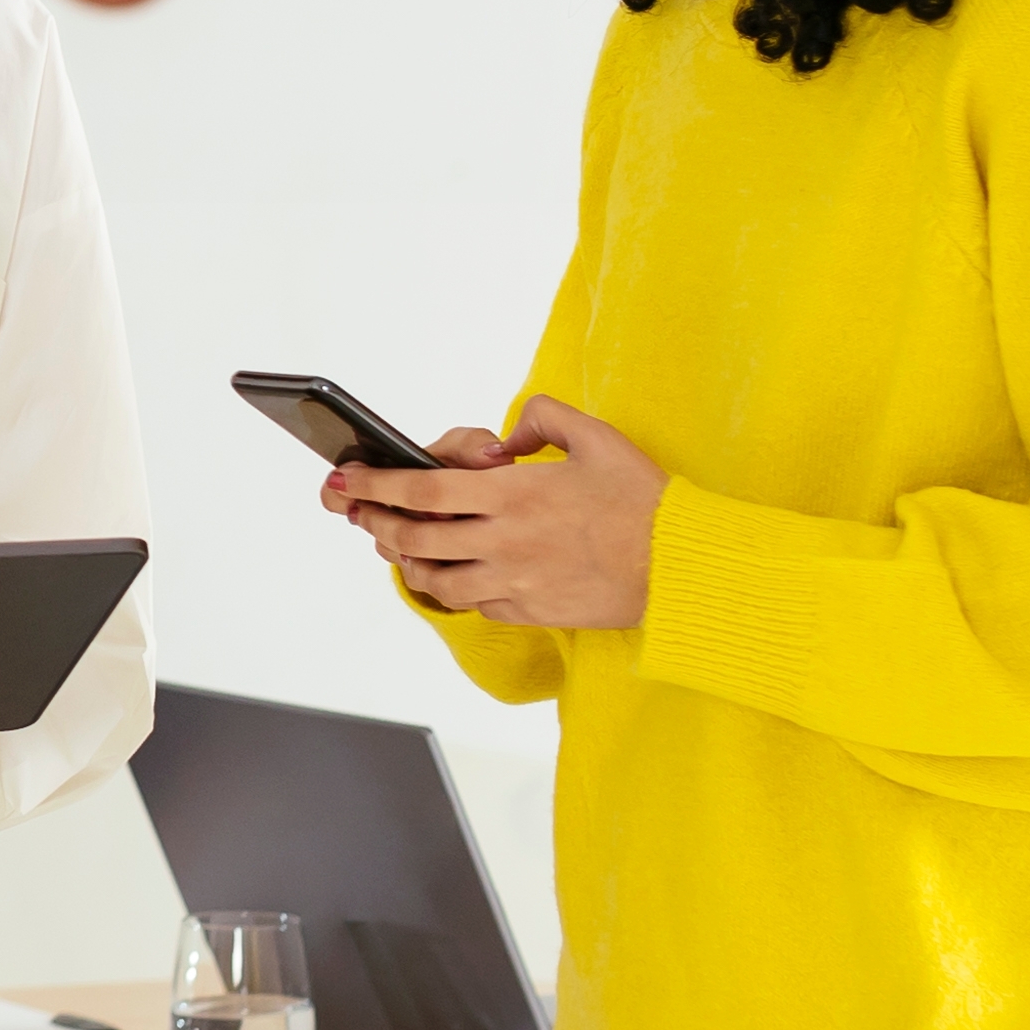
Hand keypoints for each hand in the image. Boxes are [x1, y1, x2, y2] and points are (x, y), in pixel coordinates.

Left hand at [323, 395, 668, 629]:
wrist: (683, 567)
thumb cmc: (644, 500)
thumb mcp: (597, 437)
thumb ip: (543, 418)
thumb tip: (506, 434)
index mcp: (514, 494)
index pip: (421, 490)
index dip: (375, 486)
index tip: (346, 479)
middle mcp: (505, 541)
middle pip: (414, 537)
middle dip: (374, 523)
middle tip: (357, 513)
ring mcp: (515, 582)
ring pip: (436, 579)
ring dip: (408, 561)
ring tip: (397, 546)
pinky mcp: (530, 612)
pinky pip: (475, 603)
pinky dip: (455, 588)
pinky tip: (453, 573)